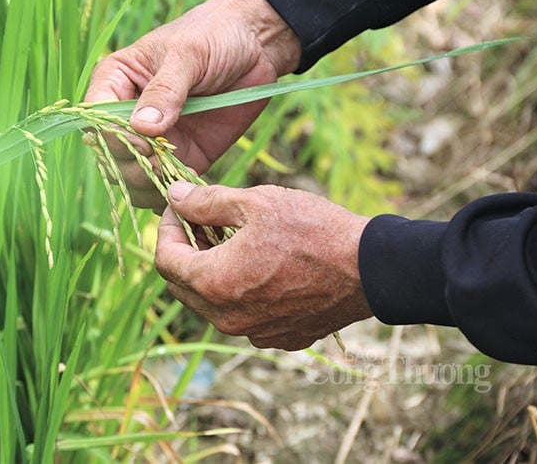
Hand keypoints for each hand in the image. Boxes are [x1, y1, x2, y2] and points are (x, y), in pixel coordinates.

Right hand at [84, 0, 299, 210]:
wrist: (256, 45)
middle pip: (111, 155)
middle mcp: (129, 115)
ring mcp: (155, 139)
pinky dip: (171, 193)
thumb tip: (141, 128)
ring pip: (133, 178)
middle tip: (161, 164)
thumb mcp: (187, 55)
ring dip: (148, 185)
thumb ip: (165, 91)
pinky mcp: (183, 156)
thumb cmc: (213, 35)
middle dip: (132, 166)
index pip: (97, 118)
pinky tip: (187, 186)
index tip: (144, 142)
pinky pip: (166, 185)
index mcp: (117, 82)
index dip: (113, 137)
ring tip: (173, 178)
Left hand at [155, 182, 373, 349]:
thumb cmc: (313, 231)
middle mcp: (228, 318)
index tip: (179, 209)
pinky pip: (242, 316)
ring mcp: (254, 333)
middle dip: (184, 252)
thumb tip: (174, 198)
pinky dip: (237, 292)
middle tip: (200, 223)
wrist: (371, 269)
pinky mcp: (278, 338)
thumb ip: (206, 202)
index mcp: (215, 283)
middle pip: (182, 286)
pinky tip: (257, 267)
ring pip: (211, 304)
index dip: (166, 230)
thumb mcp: (256, 203)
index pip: (165, 260)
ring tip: (229, 241)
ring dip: (210, 272)